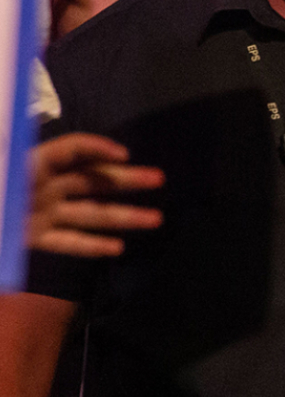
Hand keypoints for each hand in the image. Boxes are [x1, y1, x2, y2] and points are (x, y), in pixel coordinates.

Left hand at [30, 132, 163, 257]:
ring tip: (155, 219)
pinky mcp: (35, 238)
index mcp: (34, 163)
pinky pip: (68, 242)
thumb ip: (50, 158)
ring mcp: (42, 213)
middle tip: (158, 179)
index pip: (73, 149)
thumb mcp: (10, 163)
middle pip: (93, 180)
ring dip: (124, 216)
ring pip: (90, 214)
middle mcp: (45, 186)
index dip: (99, 149)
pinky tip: (117, 248)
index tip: (124, 156)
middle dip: (127, 179)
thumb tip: (95, 156)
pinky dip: (92, 245)